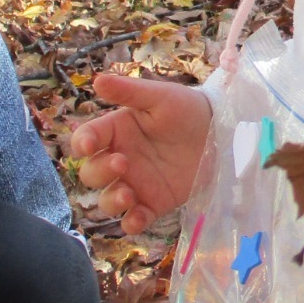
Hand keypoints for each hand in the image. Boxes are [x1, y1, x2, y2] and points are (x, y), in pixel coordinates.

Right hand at [69, 73, 212, 230]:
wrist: (222, 132)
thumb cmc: (187, 108)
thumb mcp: (159, 97)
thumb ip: (129, 91)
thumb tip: (97, 80)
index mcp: (116, 131)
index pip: (86, 140)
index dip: (81, 144)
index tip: (89, 145)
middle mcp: (120, 159)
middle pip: (91, 173)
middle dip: (100, 172)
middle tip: (122, 164)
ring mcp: (135, 184)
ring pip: (107, 200)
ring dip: (111, 201)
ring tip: (128, 195)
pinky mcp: (154, 203)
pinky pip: (134, 219)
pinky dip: (131, 223)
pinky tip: (137, 218)